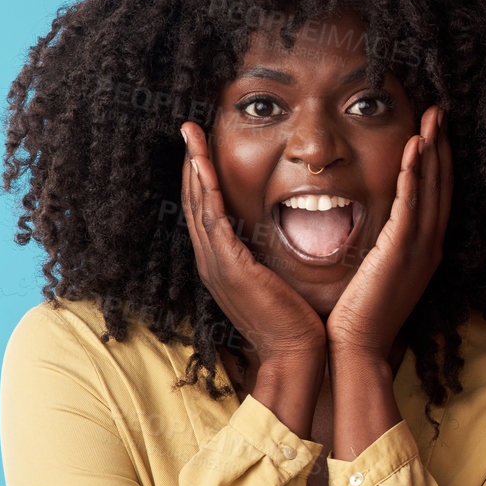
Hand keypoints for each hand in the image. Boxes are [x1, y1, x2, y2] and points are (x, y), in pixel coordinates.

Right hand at [179, 121, 326, 371]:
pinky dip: (206, 190)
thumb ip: (271, 258)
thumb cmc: (295, 322)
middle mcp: (212, 262)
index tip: (204, 149)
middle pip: (194, 202)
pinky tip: (204, 165)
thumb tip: (282, 237)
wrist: (296, 355)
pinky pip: (212, 219)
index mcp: (223, 264)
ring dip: (194, 167)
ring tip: (191, 135)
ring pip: (198, 205)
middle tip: (189, 130)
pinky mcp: (229, 267)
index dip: (203, 179)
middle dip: (192, 163)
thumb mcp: (277, 282)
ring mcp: (217, 264)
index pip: (206, 212)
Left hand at [326, 106, 451, 364]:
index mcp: (424, 251)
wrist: (357, 348)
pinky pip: (412, 204)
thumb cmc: (360, 316)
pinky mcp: (401, 251)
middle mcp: (429, 246)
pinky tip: (415, 148)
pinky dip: (415, 174)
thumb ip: (382, 249)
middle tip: (440, 112)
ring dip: (433, 150)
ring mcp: (419, 249)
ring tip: (433, 118)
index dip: (438, 162)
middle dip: (442, 146)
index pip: (436, 197)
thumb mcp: (377, 274)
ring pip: (432, 189)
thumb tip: (374, 232)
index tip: (434, 133)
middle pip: (441, 186)